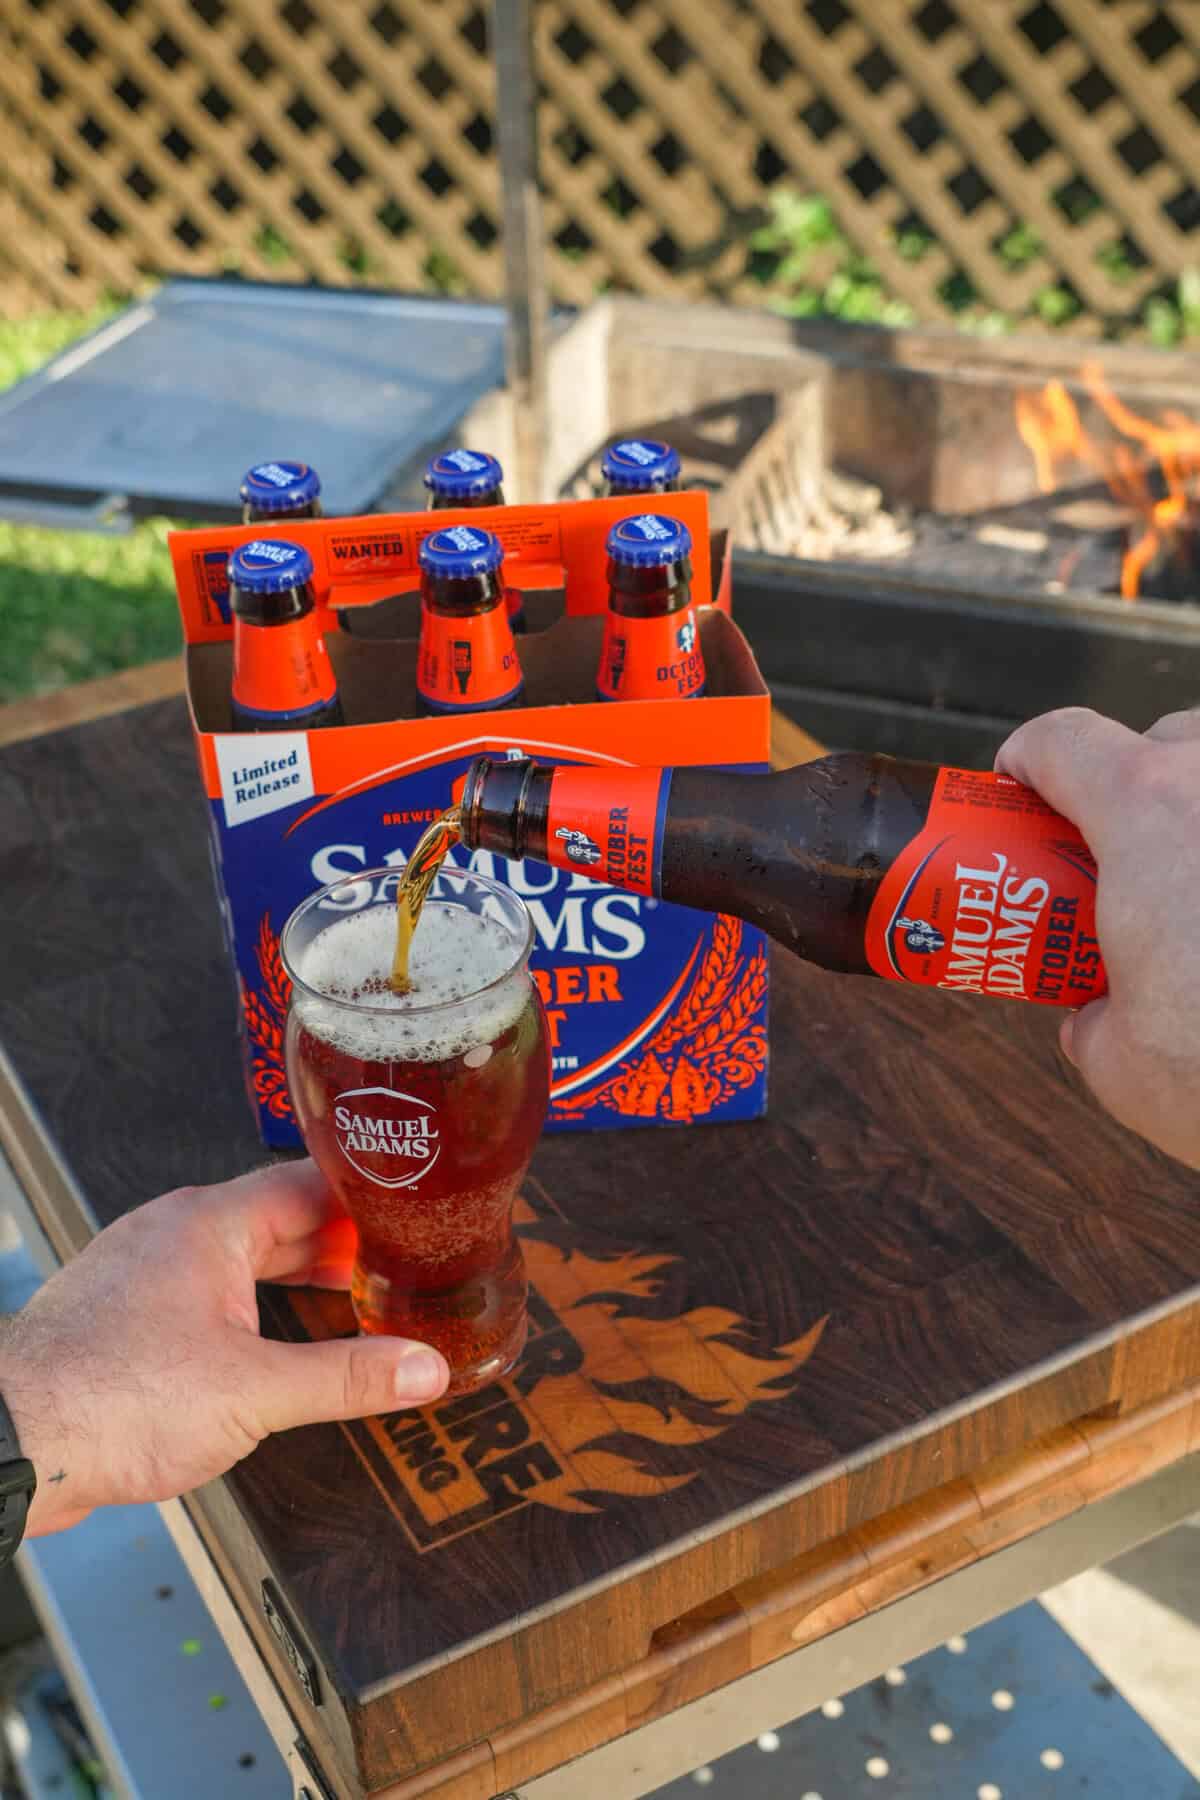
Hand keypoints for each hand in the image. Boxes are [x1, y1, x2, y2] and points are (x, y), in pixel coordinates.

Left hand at [0, 1161, 448, 1535]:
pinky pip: (205, 1292)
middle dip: (339, 1247)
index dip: (368, 1200)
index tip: (414, 1215)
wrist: (15, 1442)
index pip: (310, 1184)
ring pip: (239, 1258)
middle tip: (398, 1266)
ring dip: (294, 1278)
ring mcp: (144, 1271)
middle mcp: (173, 1232)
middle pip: (278, 1220)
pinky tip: (271, 1344)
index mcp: (209, 1223)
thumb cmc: (109, 1399)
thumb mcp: (255, 1391)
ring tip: (348, 1304)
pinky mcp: (124, 1315)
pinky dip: (251, 1307)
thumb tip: (420, 1369)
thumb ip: (347, 1377)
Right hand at [996, 706, 1199, 1168]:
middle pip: (1166, 742)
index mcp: (1147, 812)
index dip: (1027, 759)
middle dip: (1134, 787)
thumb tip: (1097, 1019)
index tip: (1016, 789)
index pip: (1064, 740)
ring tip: (1196, 890)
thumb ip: (1096, 1022)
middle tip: (1119, 858)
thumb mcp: (1122, 1066)